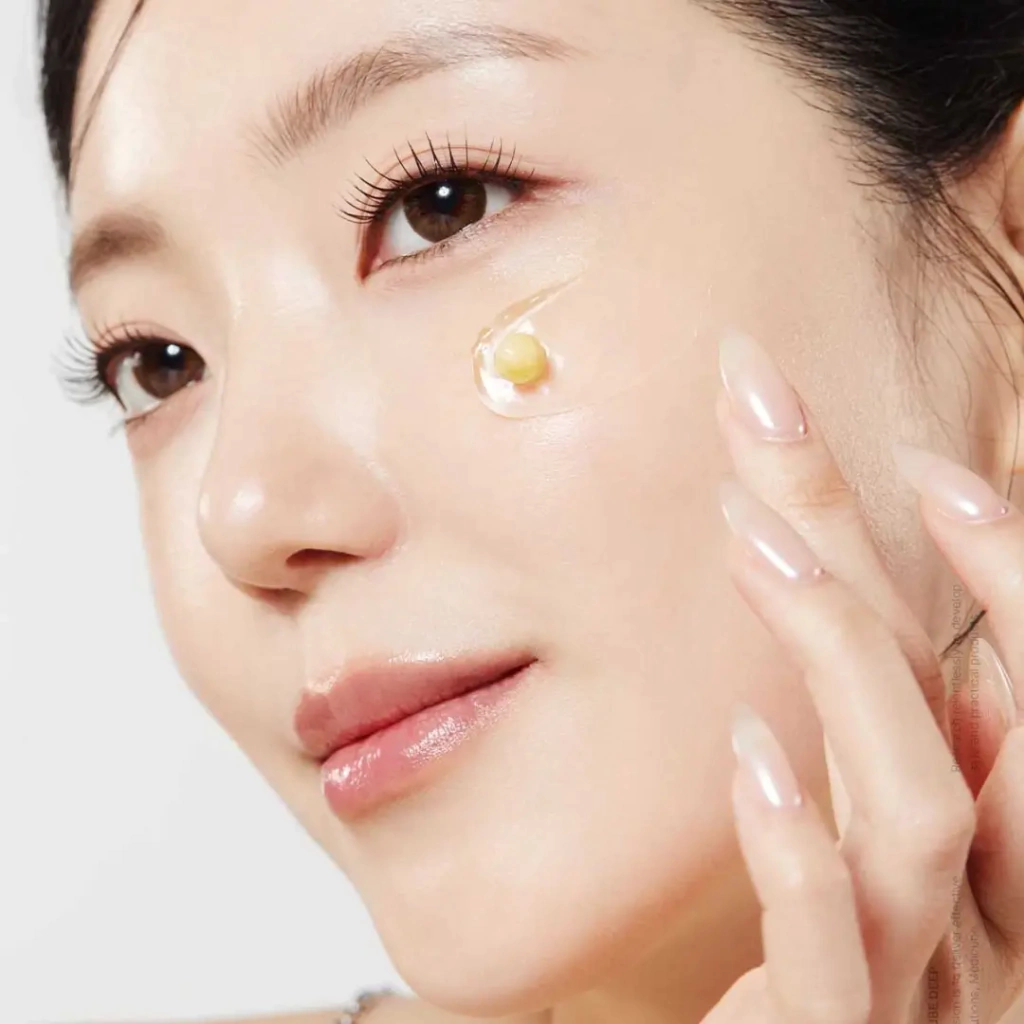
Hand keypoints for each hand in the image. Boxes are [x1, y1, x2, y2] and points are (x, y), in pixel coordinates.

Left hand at [704, 332, 1023, 1022]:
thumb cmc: (839, 992)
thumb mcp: (881, 869)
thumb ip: (913, 776)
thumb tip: (957, 675)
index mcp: (1002, 854)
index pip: (1005, 680)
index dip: (997, 563)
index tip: (921, 459)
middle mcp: (992, 912)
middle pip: (959, 698)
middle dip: (862, 539)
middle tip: (766, 412)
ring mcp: (926, 987)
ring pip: (922, 813)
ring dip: (840, 656)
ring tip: (750, 539)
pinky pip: (834, 960)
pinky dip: (801, 851)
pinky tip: (750, 751)